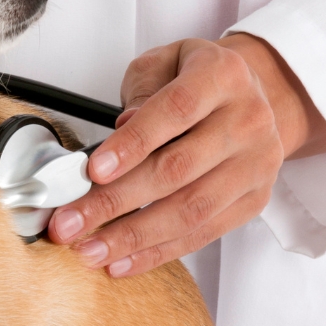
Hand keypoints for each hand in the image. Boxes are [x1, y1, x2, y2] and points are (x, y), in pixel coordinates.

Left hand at [47, 33, 325, 276]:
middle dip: (115, 201)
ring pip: (190, 210)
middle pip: (177, 170)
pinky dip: (158, 252)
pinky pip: (202, 234)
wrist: (252, 95)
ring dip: (132, 237)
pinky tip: (121, 261)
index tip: (94, 171)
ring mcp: (255, 164)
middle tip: (70, 222)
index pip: (175, 111)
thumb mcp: (162, 64)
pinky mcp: (253, 200)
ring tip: (88, 250)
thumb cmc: (194, 79)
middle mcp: (248, 120)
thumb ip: (140, 94)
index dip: (133, 143)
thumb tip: (118, 137)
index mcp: (223, 76)